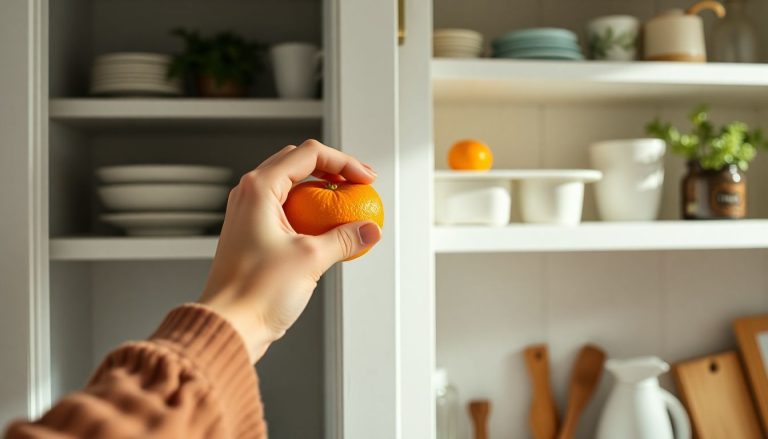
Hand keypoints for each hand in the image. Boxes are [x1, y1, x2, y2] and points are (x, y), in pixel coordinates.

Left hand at [198, 139, 381, 362]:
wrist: (229, 325)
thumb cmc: (255, 292)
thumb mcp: (311, 259)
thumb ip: (345, 238)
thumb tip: (369, 230)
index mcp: (259, 188)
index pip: (309, 154)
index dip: (344, 162)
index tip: (365, 180)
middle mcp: (250, 194)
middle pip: (299, 163)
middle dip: (334, 171)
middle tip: (359, 186)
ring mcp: (249, 213)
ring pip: (292, 186)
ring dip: (322, 192)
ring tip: (347, 207)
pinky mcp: (253, 233)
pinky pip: (287, 210)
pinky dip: (310, 212)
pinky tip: (329, 230)